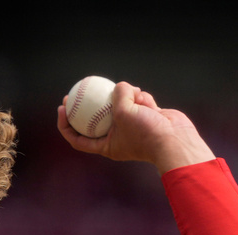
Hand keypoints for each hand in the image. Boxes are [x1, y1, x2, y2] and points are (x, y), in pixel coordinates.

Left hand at [57, 81, 214, 173]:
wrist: (175, 139)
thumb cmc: (147, 133)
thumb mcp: (124, 112)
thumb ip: (118, 96)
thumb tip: (118, 86)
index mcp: (106, 146)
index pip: (78, 139)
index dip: (66, 125)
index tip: (62, 109)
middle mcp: (117, 137)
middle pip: (95, 119)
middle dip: (86, 105)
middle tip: (77, 90)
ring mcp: (131, 126)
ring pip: (120, 105)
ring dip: (126, 97)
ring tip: (134, 96)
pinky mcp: (145, 117)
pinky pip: (137, 101)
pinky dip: (141, 99)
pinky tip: (148, 101)